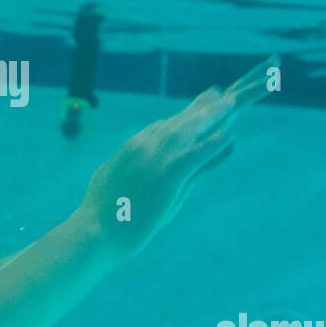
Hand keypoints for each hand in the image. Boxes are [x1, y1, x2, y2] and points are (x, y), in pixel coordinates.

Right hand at [79, 55, 275, 258]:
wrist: (94, 232)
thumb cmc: (104, 215)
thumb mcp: (118, 184)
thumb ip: (124, 169)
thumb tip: (137, 166)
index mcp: (132, 148)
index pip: (162, 127)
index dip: (184, 116)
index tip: (198, 107)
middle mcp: (143, 146)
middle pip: (177, 121)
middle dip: (200, 106)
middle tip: (218, 94)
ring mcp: (154, 159)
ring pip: (187, 131)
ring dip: (210, 115)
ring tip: (231, 102)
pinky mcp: (165, 177)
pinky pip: (194, 157)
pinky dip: (212, 145)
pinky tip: (229, 136)